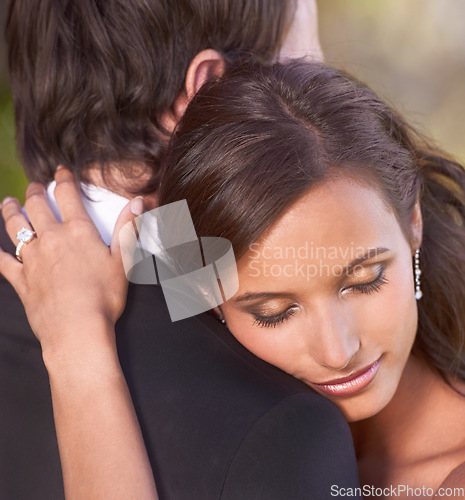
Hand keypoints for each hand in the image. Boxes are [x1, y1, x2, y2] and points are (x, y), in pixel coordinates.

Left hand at [0, 168, 143, 356]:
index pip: (67, 196)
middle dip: (34, 192)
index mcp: (77, 232)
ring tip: (8, 203)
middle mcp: (51, 239)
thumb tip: (137, 201)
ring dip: (10, 211)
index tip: (61, 171)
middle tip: (34, 186)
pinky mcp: (21, 280)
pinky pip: (3, 262)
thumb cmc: (104, 297)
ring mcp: (33, 259)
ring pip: (15, 227)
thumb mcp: (123, 261)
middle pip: (36, 206)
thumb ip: (127, 228)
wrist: (77, 329)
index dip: (63, 179)